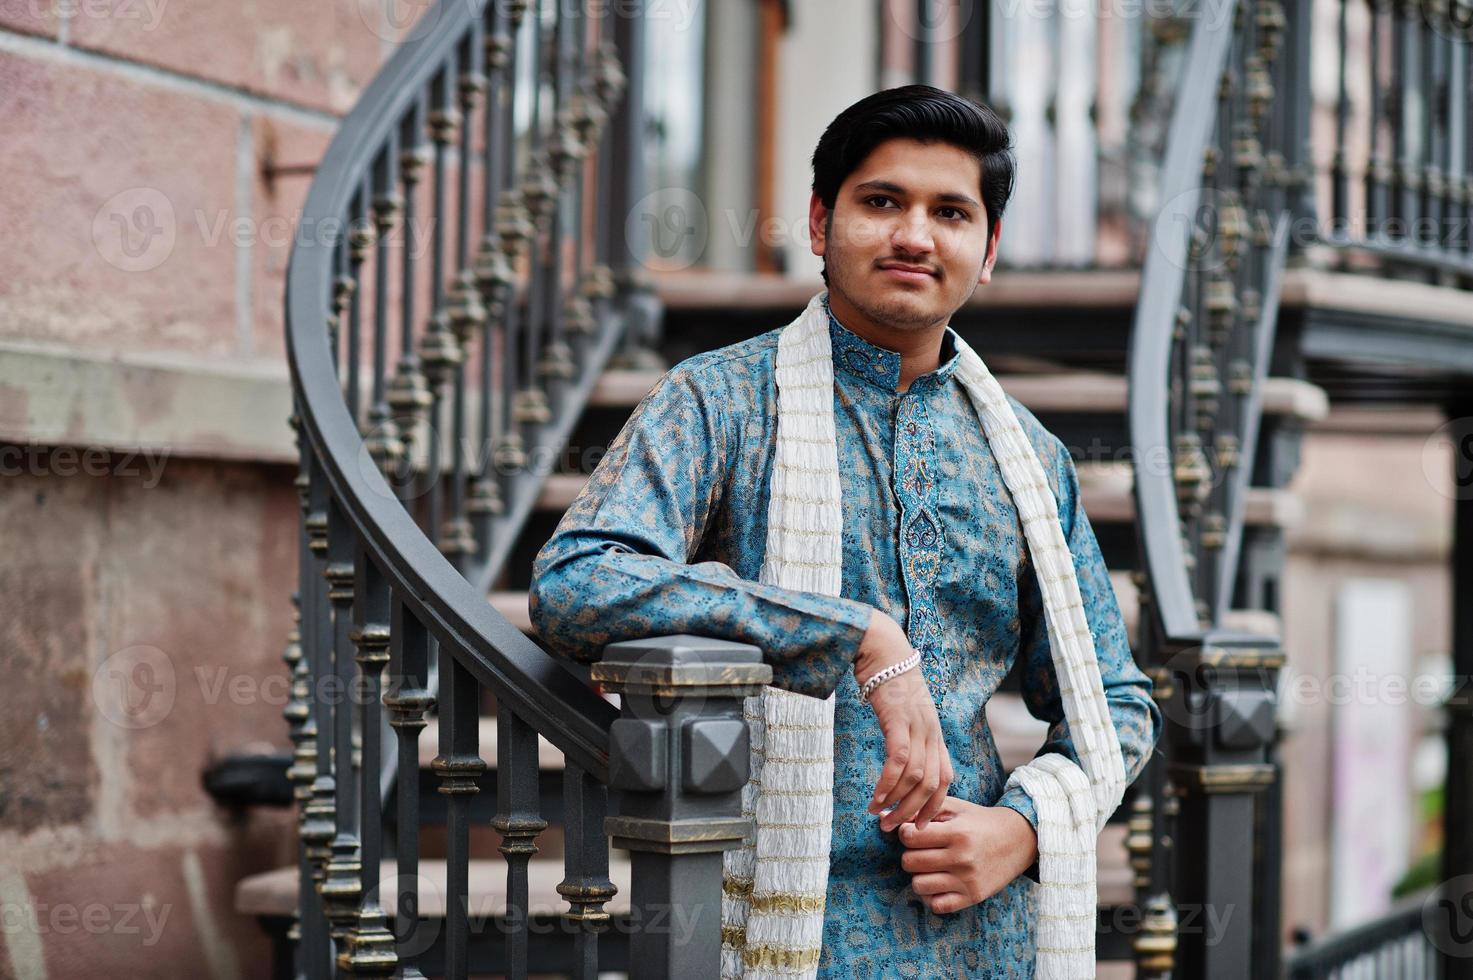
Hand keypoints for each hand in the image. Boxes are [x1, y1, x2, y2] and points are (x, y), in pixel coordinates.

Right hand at [855, 609, 952, 832]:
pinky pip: (898, 760)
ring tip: (880, 818)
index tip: (917, 825)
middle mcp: (931, 732)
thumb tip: (899, 762)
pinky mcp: (899, 719)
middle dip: (914, 813)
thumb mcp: (905, 712)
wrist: (882, 649)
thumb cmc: (889, 681)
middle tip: (894, 830)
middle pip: (933, 784)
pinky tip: (875, 799)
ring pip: (917, 777)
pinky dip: (888, 784)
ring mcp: (918, 726)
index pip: (946, 779)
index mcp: (935, 733)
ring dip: (898, 804)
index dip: (935, 806)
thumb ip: (907, 736)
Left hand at [897, 797, 1038, 913]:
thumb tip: (882, 816)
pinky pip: (936, 905)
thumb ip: (921, 809)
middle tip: (922, 849)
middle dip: (910, 853)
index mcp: (957, 832)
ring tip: (930, 866)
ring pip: (918, 885)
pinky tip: (939, 882)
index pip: (909, 836)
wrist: (1017, 840)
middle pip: (909, 862)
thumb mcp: (954, 808)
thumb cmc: (979, 821)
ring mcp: (967, 880)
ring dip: (919, 875)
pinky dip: (932, 895)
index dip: (905, 833)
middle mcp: (962, 858)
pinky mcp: (972, 897)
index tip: (914, 832)